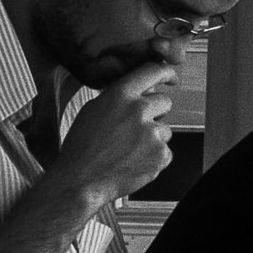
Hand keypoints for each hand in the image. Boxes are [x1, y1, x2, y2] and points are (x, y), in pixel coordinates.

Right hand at [55, 61, 176, 208]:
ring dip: (153, 138)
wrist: (80, 180)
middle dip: (155, 113)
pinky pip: (166, 151)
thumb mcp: (93, 110)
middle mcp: (138, 110)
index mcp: (120, 95)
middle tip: (136, 129)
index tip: (171, 78)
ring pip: (165, 129)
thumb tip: (142, 91)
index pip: (153, 71)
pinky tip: (134, 161)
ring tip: (128, 149)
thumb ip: (119, 97)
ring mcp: (152, 133)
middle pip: (165, 102)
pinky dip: (154, 157)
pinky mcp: (161, 155)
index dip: (166, 73)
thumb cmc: (82, 147)